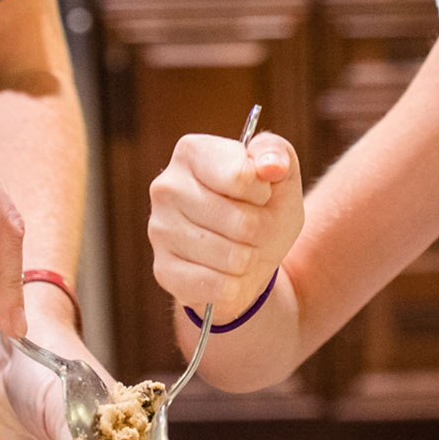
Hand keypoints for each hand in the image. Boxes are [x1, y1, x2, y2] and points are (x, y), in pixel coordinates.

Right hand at [147, 129, 301, 319]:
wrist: (247, 255)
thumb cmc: (262, 208)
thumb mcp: (279, 176)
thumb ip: (276, 155)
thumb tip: (271, 166)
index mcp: (191, 152)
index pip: (241, 177)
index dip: (263, 193)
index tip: (259, 194)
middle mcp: (167, 187)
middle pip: (241, 222)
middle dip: (260, 231)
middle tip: (254, 228)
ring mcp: (159, 230)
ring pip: (232, 257)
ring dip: (249, 259)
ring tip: (241, 249)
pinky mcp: (163, 270)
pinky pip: (220, 286)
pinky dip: (235, 285)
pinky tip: (225, 272)